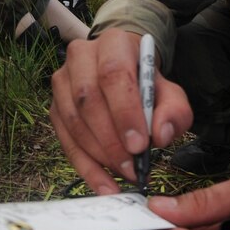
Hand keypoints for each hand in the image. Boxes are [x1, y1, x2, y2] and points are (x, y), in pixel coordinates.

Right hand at [50, 29, 193, 194]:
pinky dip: (86, 168)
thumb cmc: (147, 84)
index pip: (113, 74)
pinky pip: (65, 141)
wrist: (125, 75)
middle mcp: (80, 57)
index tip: (140, 145)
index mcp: (113, 43)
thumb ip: (174, 112)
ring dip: (99, 155)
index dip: (125, 112)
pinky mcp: (55, 108)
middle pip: (87, 98)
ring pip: (72, 121)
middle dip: (111, 139)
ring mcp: (62, 82)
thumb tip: (160, 135)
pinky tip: (105, 185)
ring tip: (124, 175)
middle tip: (133, 166)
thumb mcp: (170, 93)